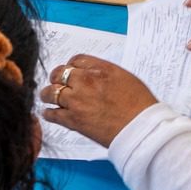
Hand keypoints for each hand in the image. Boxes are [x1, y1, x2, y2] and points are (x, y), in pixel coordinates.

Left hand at [40, 53, 156, 147]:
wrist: (142, 128)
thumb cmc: (139, 105)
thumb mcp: (125, 78)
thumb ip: (104, 73)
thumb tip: (93, 74)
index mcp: (100, 70)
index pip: (76, 60)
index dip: (71, 66)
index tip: (71, 72)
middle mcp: (85, 82)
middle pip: (58, 73)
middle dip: (57, 78)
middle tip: (57, 83)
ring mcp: (77, 102)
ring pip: (50, 92)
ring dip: (48, 94)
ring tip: (49, 98)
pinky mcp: (73, 121)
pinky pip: (51, 114)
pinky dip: (49, 113)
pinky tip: (50, 113)